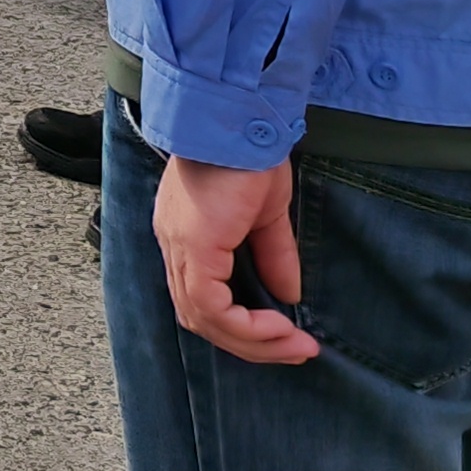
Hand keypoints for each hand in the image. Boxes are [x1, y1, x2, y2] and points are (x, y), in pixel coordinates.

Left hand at [156, 155, 319, 366]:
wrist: (241, 119)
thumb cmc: (250, 154)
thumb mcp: (266, 214)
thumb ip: (271, 254)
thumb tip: (287, 296)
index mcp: (186, 235)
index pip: (201, 298)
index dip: (242, 325)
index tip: (287, 334)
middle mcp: (174, 244)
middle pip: (199, 316)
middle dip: (251, 343)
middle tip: (296, 350)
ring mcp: (179, 246)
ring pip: (203, 318)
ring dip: (253, 341)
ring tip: (295, 344)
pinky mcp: (194, 246)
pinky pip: (210, 305)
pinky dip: (245, 326)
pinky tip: (279, 326)